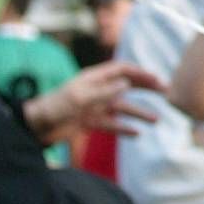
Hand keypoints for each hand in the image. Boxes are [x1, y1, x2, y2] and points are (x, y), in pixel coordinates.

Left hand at [23, 60, 165, 146]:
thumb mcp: (81, 97)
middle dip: (147, 89)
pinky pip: (111, 124)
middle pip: (127, 86)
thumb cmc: (56, 106)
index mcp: (94, 79)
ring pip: (123, 108)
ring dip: (139, 113)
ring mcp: (94, 107)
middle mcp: (97, 91)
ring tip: (156, 120)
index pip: (122, 70)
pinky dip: (124, 128)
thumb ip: (105, 91)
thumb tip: (128, 84)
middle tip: (166, 93)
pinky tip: (136, 133)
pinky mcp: (89, 122)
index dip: (140, 72)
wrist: (36, 127)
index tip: (157, 78)